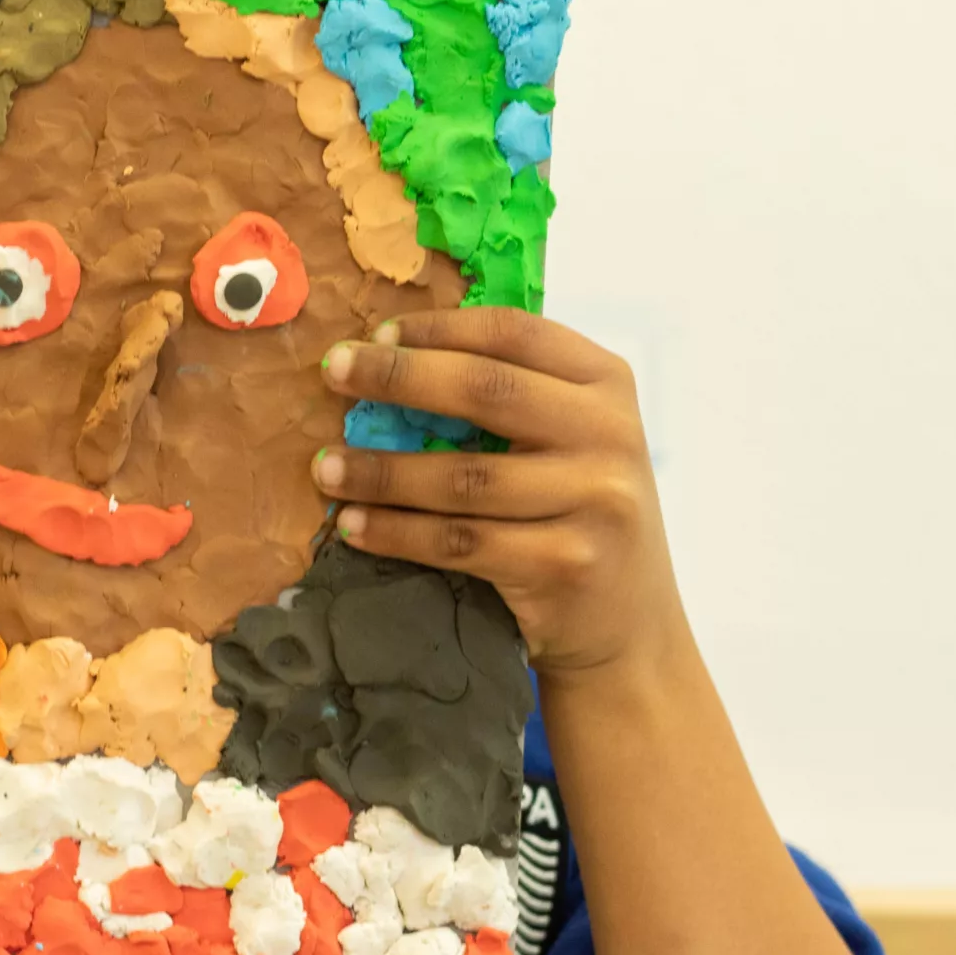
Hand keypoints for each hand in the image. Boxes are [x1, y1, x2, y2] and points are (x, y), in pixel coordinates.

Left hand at [316, 308, 685, 678]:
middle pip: (484, 390)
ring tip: (324, 468)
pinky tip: (353, 525)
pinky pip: (458, 542)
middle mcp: (609, 433)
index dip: (438, 329)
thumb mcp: (572, 440)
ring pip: (462, 477)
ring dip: (380, 471)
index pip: (513, 334)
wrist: (630, 625)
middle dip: (398, 377)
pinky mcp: (563, 564)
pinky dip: (396, 532)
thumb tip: (393, 360)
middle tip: (334, 372)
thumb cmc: (580, 518)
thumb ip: (514, 397)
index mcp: (607, 383)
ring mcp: (592, 501)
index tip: (375, 333)